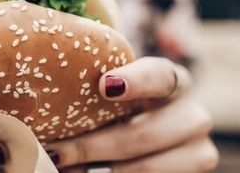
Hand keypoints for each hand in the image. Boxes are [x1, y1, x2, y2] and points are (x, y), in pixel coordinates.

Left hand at [45, 57, 217, 171]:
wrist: (157, 140)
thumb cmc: (125, 110)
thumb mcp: (118, 96)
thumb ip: (98, 91)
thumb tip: (40, 97)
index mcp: (174, 81)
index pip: (159, 75)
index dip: (135, 80)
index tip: (104, 86)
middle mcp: (193, 115)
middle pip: (142, 134)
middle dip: (92, 146)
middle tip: (56, 153)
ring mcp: (199, 152)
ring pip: (146, 168)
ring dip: (100, 171)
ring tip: (66, 169)